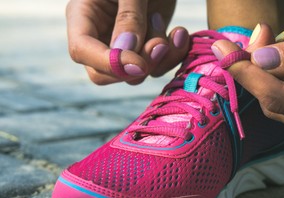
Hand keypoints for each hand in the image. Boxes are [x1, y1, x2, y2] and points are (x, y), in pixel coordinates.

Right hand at [66, 0, 189, 84]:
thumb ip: (129, 16)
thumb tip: (125, 52)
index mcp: (83, 15)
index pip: (81, 51)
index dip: (109, 63)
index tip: (139, 64)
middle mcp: (100, 35)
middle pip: (104, 73)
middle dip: (135, 67)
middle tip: (160, 45)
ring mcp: (123, 45)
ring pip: (133, 75)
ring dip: (158, 60)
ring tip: (174, 32)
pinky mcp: (146, 48)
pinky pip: (155, 67)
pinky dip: (172, 56)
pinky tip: (180, 35)